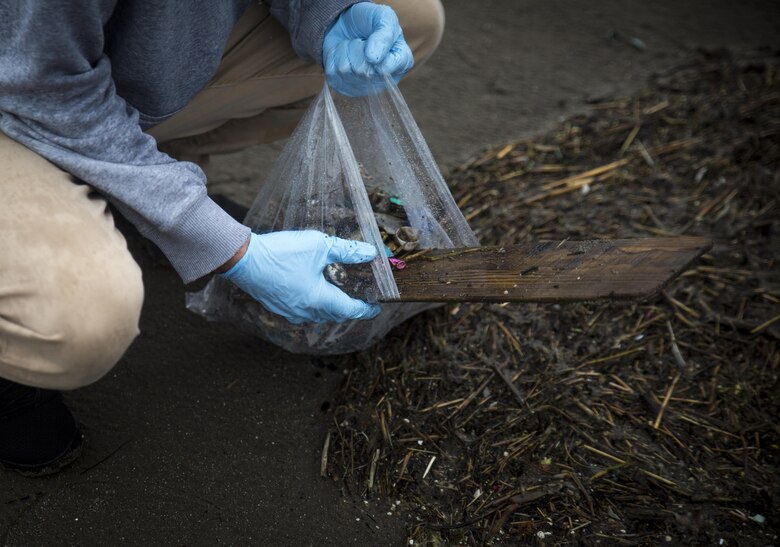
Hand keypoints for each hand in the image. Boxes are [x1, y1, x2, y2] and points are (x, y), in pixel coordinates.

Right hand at [220, 230, 380, 323]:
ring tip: (338, 295)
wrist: (243, 259)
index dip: (366, 309)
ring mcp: (290, 312)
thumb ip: (347, 251)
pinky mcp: (278, 307)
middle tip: (360, 299)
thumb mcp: (319, 246)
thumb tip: (370, 253)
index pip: (350, 310)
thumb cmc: (282, 252)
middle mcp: (306, 311)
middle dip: (350, 308)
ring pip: (318, 315)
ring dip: (331, 308)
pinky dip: (314, 306)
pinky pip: (303, 312)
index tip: (376, 307)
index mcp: (319, 299)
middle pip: (335, 315)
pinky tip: (313, 292)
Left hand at [323, 2, 413, 96]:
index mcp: (401, 62)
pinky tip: (344, 53)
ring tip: (353, 46)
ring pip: (346, 70)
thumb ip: (384, 35)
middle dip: (358, 48)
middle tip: (362, 41)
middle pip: (363, 70)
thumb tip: (373, 59)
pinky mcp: (343, 86)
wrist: (346, 22)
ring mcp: (363, 86)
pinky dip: (334, 56)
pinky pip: (333, 72)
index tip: (373, 40)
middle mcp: (384, 80)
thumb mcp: (383, 17)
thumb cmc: (369, 21)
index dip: (377, 53)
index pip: (388, 67)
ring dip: (346, 50)